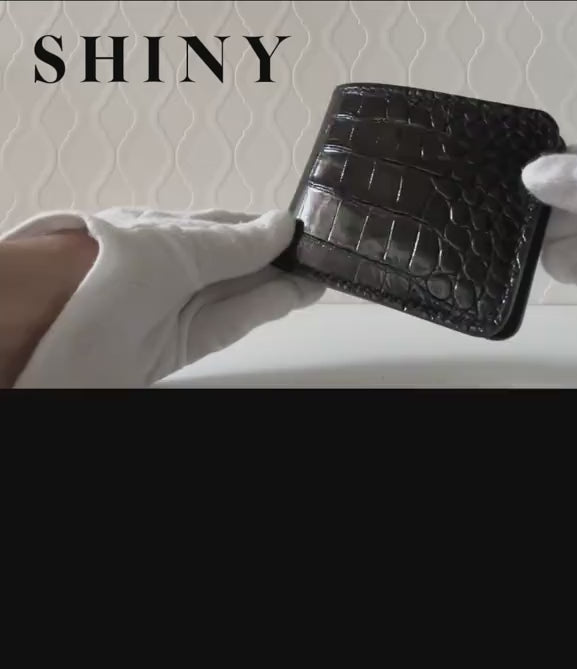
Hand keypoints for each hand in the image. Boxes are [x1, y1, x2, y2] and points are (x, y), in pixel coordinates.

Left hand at [5, 207, 321, 387]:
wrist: (60, 324)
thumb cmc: (112, 270)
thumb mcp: (182, 246)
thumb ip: (235, 243)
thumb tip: (282, 225)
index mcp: (165, 231)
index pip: (226, 228)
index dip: (266, 230)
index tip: (306, 232)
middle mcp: (172, 268)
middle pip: (237, 264)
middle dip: (279, 261)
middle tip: (325, 258)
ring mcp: (179, 308)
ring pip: (240, 295)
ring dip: (280, 287)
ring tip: (319, 278)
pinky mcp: (184, 345)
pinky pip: (231, 322)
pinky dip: (263, 309)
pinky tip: (292, 296)